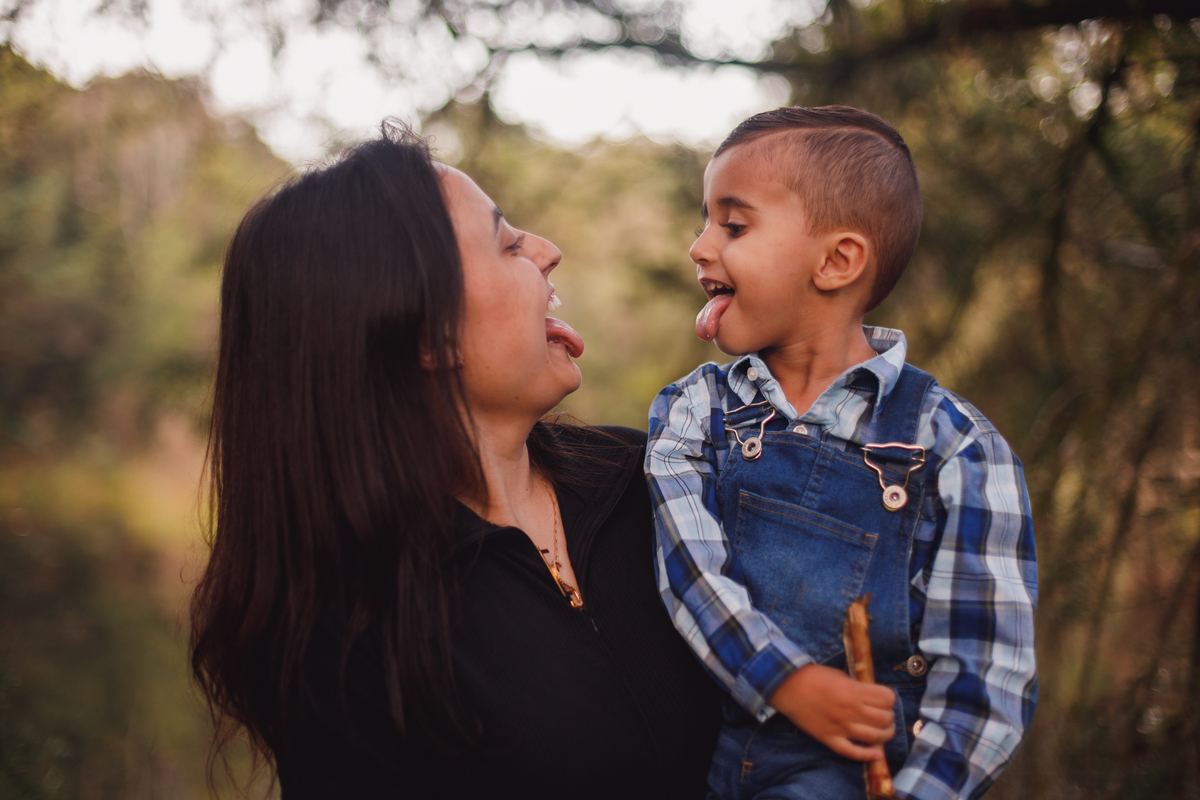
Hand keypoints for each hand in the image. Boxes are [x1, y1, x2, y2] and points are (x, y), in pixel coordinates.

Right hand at [768, 663, 895, 760]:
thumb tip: (873, 698)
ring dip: (885, 735)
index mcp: (854, 691)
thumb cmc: (814, 677)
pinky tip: (876, 753)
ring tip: (884, 731)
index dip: (890, 699)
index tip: (886, 700)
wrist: (787, 686)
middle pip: (885, 719)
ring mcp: (840, 727)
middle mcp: (851, 710)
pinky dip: (867, 755)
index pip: (887, 699)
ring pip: (874, 737)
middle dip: (889, 717)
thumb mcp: (840, 675)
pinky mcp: (829, 738)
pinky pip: (851, 752)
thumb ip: (858, 687)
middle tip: (885, 715)